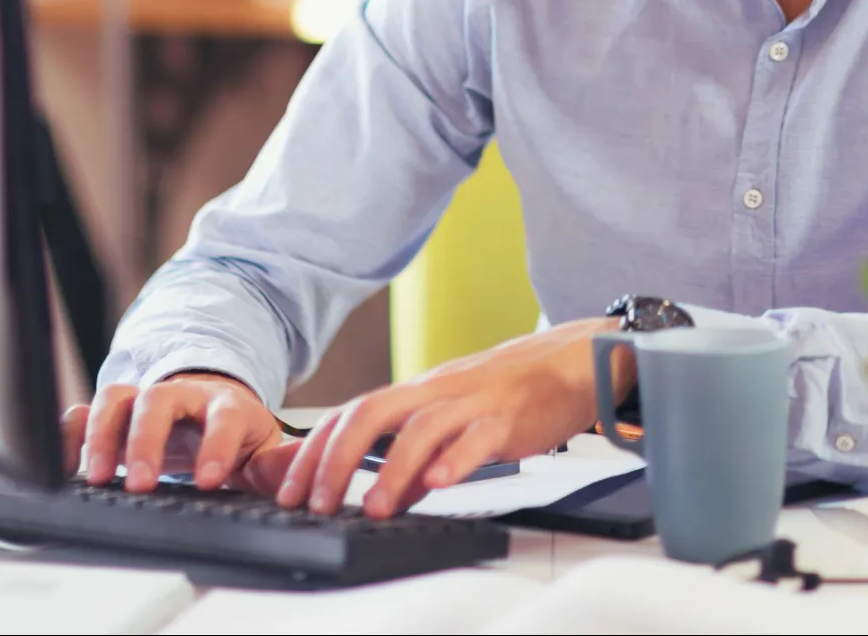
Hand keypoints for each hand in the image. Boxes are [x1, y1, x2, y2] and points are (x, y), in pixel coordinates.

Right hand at [62, 373, 291, 494]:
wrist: (210, 410)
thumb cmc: (235, 434)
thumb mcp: (262, 449)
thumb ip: (276, 464)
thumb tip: (294, 475)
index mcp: (225, 404)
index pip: (224, 416)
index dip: (216, 444)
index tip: (207, 480)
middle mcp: (182, 395)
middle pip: (160, 399)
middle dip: (148, 439)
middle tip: (142, 485)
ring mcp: (143, 402)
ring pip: (117, 398)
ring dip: (103, 435)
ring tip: (99, 479)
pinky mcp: (113, 416)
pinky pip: (83, 413)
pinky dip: (68, 435)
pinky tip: (62, 468)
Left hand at [274, 317, 630, 517]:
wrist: (573, 360)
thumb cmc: (515, 388)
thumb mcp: (458, 417)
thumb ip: (423, 454)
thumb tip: (394, 493)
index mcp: (421, 390)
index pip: (354, 411)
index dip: (317, 448)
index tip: (294, 488)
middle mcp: (438, 391)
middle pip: (372, 412)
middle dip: (336, 458)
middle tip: (316, 503)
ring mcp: (471, 403)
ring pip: (421, 428)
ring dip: (392, 469)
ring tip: (374, 508)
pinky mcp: (507, 419)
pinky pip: (477, 438)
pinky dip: (455, 461)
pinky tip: (440, 483)